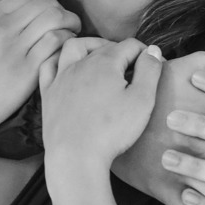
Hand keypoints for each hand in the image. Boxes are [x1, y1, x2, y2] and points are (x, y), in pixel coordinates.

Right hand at [0, 0, 80, 144]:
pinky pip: (56, 42)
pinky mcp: (26, 71)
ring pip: (56, 18)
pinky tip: (63, 50)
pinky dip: (66, 41)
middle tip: (65, 24)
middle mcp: (2, 30)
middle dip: (62, 11)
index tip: (48, 14)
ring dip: (70, 24)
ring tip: (70, 34)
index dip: (45, 1)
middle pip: (48, 4)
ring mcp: (14, 50)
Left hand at [40, 38, 162, 170]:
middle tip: (135, 67)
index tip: (155, 67)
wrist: (76, 158)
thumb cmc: (112, 130)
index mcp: (105, 63)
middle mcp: (80, 64)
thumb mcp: (143, 99)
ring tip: (102, 57)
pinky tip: (70, 68)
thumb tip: (152, 50)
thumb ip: (150, 70)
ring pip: (74, 47)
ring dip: (90, 45)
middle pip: (105, 46)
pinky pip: (49, 67)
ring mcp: (61, 78)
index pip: (131, 45)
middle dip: (123, 51)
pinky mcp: (49, 95)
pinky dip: (60, 60)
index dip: (147, 53)